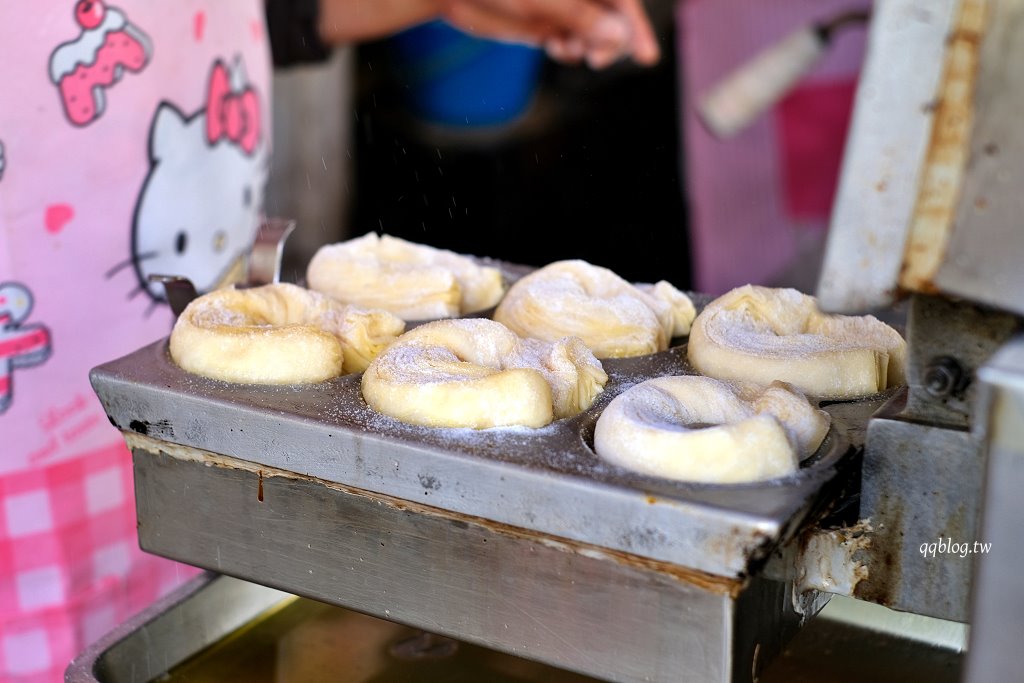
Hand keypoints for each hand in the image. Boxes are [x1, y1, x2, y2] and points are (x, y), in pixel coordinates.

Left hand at [438, 0, 659, 67]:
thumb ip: (579, 17)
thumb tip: (617, 36)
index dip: (636, 26)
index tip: (646, 57)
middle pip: (612, 17)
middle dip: (612, 40)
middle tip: (599, 60)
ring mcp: (560, 6)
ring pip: (592, 34)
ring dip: (590, 47)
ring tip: (569, 50)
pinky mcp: (543, 24)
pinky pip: (570, 43)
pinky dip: (570, 51)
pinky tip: (558, 47)